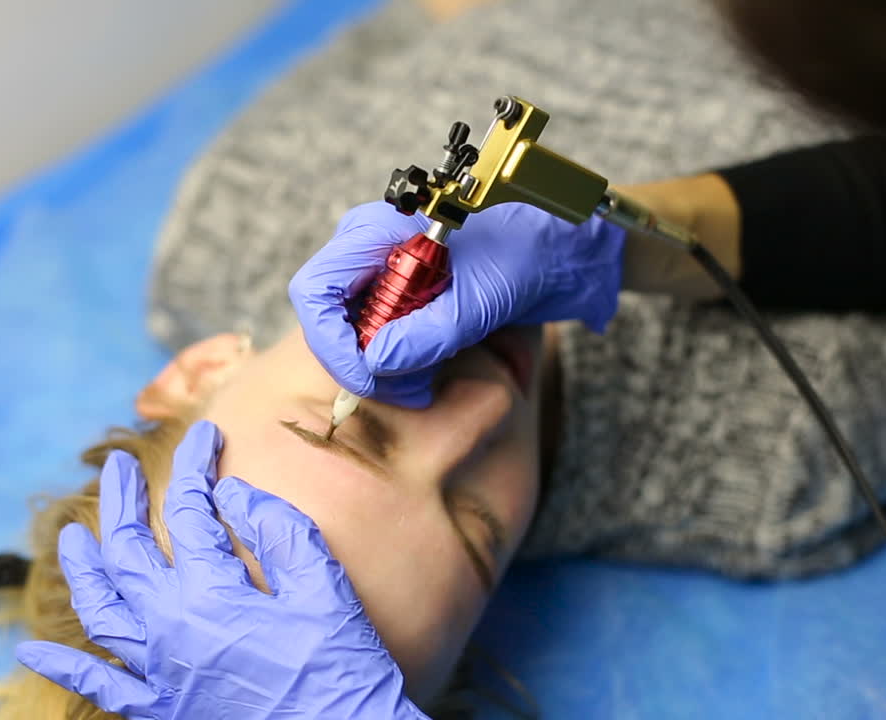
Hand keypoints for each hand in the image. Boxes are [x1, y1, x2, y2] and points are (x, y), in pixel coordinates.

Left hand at [16, 421, 426, 719]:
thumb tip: (231, 492)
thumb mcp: (322, 585)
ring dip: (80, 569)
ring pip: (99, 612)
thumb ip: (276, 528)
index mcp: (210, 593)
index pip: (190, 511)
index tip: (204, 435)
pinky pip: (100, 688)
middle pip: (126, 550)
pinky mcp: (162, 712)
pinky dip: (62, 667)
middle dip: (120, 500)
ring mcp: (159, 674)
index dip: (195, 465)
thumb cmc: (339, 666)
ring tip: (70, 536)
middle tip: (118, 467)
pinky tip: (31, 650)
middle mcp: (169, 630)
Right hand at [289, 201, 624, 406]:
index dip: (331, 341)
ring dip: (386, 367)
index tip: (367, 376)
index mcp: (376, 232)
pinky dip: (402, 362)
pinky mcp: (406, 301)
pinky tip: (434, 366)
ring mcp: (386, 277)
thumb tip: (374, 363)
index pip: (316, 291)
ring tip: (430, 377)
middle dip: (362, 361)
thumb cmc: (529, 250)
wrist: (568, 249)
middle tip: (413, 386)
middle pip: (331, 318)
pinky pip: (381, 340)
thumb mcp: (481, 297)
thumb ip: (427, 333)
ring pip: (355, 336)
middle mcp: (371, 252)